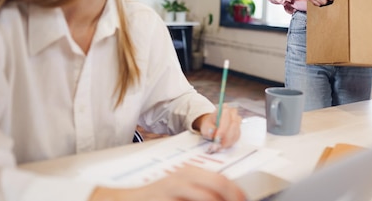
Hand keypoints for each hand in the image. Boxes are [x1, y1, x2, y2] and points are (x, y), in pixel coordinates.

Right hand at [90, 164, 245, 200]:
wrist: (126, 198)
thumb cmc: (159, 195)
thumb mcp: (183, 188)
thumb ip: (203, 190)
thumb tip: (228, 196)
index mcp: (192, 172)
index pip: (223, 181)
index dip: (238, 193)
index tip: (244, 200)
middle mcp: (184, 177)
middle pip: (219, 185)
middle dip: (232, 196)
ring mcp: (173, 188)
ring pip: (206, 196)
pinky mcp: (164, 197)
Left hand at [193, 106, 241, 148]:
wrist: (213, 125)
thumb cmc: (209, 124)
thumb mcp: (205, 126)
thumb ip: (208, 129)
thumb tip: (213, 132)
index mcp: (224, 108)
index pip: (226, 117)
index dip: (223, 129)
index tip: (217, 138)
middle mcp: (233, 113)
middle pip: (233, 125)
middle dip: (226, 137)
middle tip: (218, 145)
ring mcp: (237, 121)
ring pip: (236, 132)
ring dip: (228, 141)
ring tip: (219, 146)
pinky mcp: (239, 129)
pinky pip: (237, 137)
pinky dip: (230, 142)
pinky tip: (224, 144)